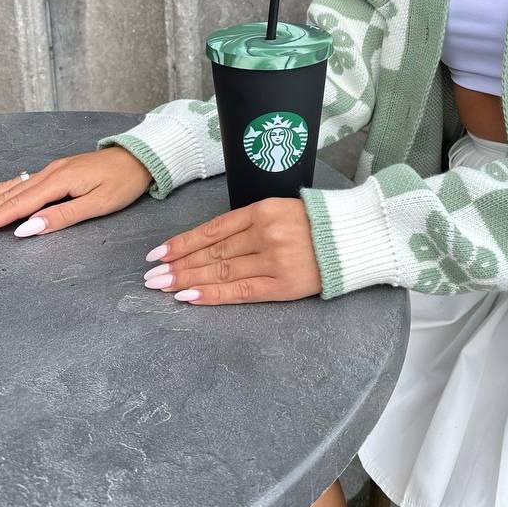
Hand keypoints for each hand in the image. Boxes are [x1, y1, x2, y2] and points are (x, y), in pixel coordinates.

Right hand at [0, 147, 153, 242]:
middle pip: (2, 196)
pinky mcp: (52, 173)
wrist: (140, 157)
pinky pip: (15, 183)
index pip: (14, 207)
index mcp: (57, 182)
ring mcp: (47, 172)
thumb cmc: (123, 181)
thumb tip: (26, 229)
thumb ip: (61, 217)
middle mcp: (47, 174)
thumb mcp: (99, 203)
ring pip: (5, 189)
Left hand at [141, 197, 320, 304]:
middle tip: (151, 276)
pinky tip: (190, 297)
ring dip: (188, 280)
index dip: (182, 242)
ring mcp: (274, 261)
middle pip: (212, 252)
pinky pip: (241, 292)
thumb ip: (249, 222)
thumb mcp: (281, 209)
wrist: (356, 238)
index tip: (158, 253)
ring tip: (163, 287)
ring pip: (221, 272)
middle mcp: (265, 234)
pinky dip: (213, 295)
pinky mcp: (284, 285)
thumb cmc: (317, 222)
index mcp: (262, 210)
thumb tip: (209, 242)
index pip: (212, 229)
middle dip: (178, 265)